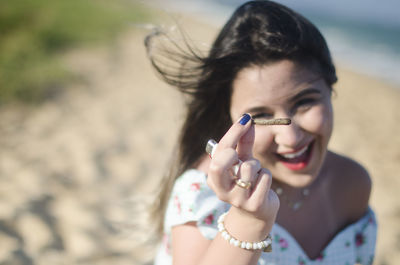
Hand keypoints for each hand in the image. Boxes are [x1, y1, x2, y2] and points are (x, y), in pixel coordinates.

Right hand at [206, 114, 279, 233]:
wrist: (256, 212)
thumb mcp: (242, 161)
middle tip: (240, 154)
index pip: (219, 151)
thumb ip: (243, 142)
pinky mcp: (254, 205)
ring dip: (257, 166)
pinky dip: (266, 176)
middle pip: (221, 164)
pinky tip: (262, 185)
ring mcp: (237, 200)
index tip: (246, 119)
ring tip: (256, 173)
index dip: (233, 133)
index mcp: (214, 178)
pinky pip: (265, 178)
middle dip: (234, 152)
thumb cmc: (246, 181)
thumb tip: (247, 118)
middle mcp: (221, 190)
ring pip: (249, 168)